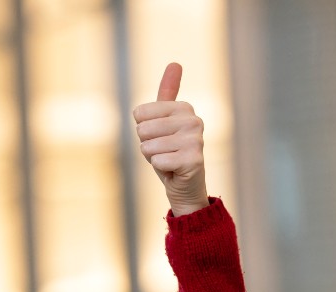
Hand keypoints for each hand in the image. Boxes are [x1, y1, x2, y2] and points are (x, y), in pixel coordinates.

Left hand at [133, 63, 208, 215]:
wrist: (185, 184)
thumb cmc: (169, 151)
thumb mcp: (162, 120)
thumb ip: (167, 92)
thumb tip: (175, 62)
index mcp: (184, 107)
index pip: (139, 113)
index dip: (142, 129)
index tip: (159, 136)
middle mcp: (194, 120)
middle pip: (142, 130)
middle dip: (147, 145)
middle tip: (164, 151)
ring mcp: (196, 140)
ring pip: (148, 147)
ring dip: (153, 157)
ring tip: (168, 159)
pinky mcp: (194, 160)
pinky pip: (157, 162)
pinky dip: (161, 169)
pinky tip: (174, 170)